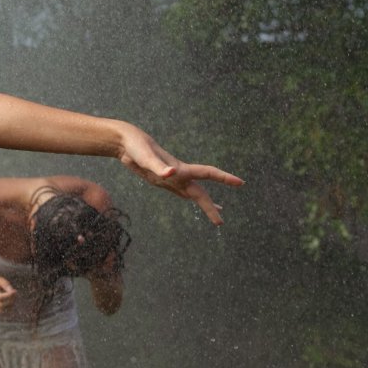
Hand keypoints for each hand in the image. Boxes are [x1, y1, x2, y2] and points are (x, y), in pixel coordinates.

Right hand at [0, 277, 16, 313]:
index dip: (9, 296)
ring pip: (3, 310)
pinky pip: (3, 312)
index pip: (0, 297)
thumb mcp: (0, 280)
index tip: (14, 291)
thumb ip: (6, 285)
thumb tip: (12, 291)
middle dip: (10, 301)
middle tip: (14, 294)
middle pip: (1, 305)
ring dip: (10, 305)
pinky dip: (8, 308)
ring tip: (12, 297)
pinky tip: (10, 301)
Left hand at [118, 124, 243, 224]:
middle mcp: (180, 174)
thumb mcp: (147, 158)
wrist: (126, 143)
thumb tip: (171, 173)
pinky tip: (191, 199)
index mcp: (181, 169)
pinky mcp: (162, 180)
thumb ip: (159, 166)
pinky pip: (180, 192)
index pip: (209, 173)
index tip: (240, 183)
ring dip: (205, 203)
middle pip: (200, 193)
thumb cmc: (138, 148)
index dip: (225, 178)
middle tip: (220, 223)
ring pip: (192, 193)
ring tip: (217, 214)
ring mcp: (172, 178)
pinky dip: (188, 197)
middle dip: (211, 207)